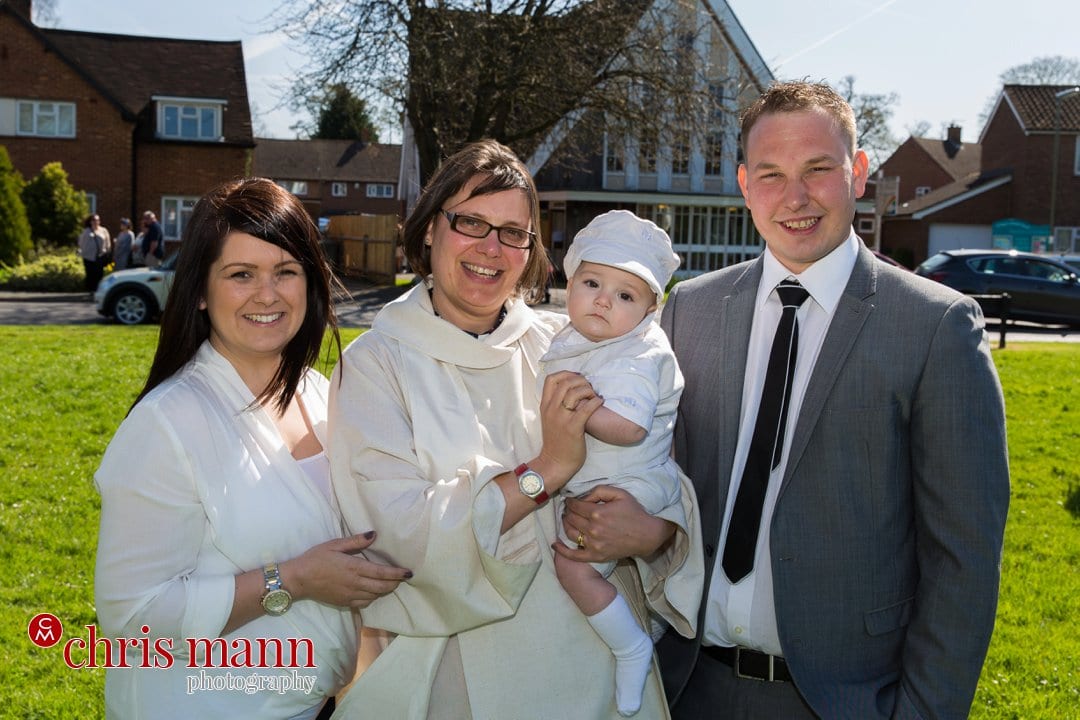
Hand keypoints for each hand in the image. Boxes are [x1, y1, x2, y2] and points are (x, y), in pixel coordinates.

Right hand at [283, 532, 411, 608]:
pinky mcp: (344, 603)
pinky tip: (374, 592)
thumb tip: (374, 535)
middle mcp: (355, 584)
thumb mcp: (334, 545)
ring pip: (375, 596)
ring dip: (385, 590)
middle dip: (395, 583)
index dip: (397, 574)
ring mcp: (350, 595)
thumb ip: (356, 541)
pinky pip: (365, 603)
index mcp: (354, 568)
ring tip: (391, 583)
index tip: (409, 572)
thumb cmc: (316, 558)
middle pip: (382, 587)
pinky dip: (373, 598)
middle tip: (403, 578)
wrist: (299, 579)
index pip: (381, 573)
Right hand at [534, 371, 603, 489]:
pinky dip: (596, 402)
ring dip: (588, 390)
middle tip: (589, 388)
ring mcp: (561, 418)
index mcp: (545, 406)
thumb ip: (557, 405)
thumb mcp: (550, 419)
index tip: (577, 379)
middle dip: (581, 381)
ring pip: (575, 392)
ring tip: (594, 396)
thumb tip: (572, 390)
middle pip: (565, 382)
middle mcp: (551, 409)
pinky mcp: (573, 428)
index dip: (566, 374)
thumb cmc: (557, 441)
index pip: (551, 379)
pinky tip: (600, 403)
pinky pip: (587, 408)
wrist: (555, 462)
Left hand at [554, 485, 674, 563]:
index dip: (570, 501)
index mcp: (597, 513)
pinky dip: (562, 551)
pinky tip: (555, 544)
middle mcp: (593, 529)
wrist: (646, 535)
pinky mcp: (595, 556)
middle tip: (569, 509)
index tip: (570, 500)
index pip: (575, 506)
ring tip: (567, 519)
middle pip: (570, 518)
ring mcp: (593, 544)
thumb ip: (599, 490)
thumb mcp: (619, 493)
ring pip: (570, 533)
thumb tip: (582, 497)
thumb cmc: (634, 512)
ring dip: (565, 524)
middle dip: (567, 511)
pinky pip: (574, 555)